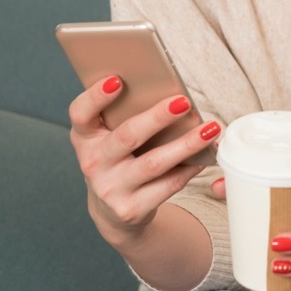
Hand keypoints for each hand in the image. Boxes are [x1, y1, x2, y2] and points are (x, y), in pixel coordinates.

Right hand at [68, 75, 219, 250]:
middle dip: (157, 117)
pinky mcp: (131, 209)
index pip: (81, 113)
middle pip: (127, 136)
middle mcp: (93, 163)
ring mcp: (110, 189)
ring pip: (154, 163)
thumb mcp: (109, 138)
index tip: (117, 80)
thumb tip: (169, 93)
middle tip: (183, 102)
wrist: (112, 210)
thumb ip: (124, 116)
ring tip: (210, 128)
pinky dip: (190, 168)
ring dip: (186, 144)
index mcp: (84, 138)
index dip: (95, 96)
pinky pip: (168, 185)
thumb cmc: (117, 159)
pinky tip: (206, 155)